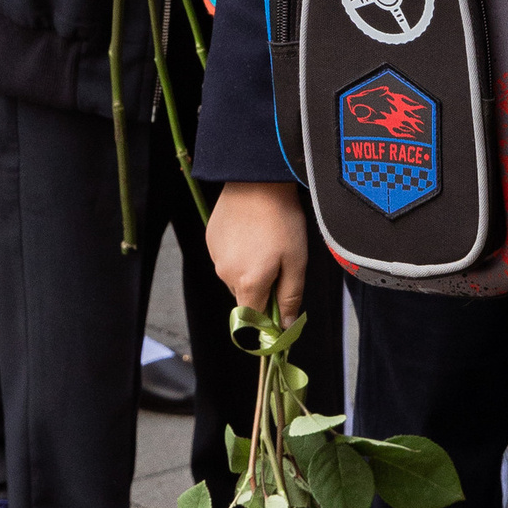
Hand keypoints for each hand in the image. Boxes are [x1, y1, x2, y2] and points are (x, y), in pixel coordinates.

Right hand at [208, 180, 307, 324]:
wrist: (256, 179)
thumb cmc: (282, 220)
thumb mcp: (296, 261)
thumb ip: (290, 297)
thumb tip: (286, 327)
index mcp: (249, 283)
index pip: (253, 319)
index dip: (267, 321)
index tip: (280, 310)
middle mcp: (226, 274)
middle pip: (245, 297)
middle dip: (262, 290)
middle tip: (280, 263)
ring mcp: (215, 256)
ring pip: (235, 277)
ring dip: (250, 270)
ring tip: (266, 242)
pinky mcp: (211, 240)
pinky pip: (227, 258)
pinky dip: (239, 254)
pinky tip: (251, 232)